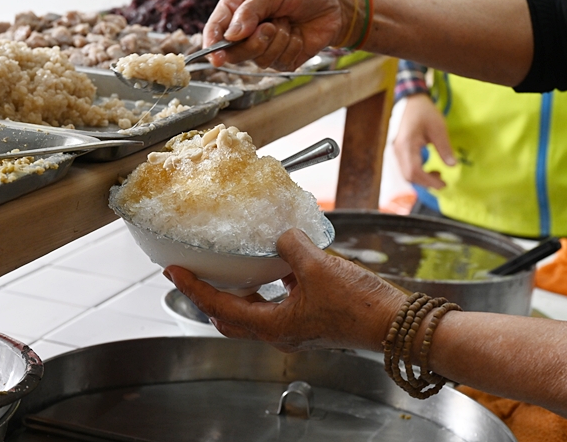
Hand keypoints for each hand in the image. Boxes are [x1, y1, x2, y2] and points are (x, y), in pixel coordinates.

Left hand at [165, 228, 406, 352]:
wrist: (392, 322)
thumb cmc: (357, 305)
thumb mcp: (317, 266)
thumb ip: (291, 246)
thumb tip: (282, 235)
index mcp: (272, 326)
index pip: (219, 307)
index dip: (193, 288)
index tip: (174, 272)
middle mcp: (280, 331)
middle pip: (231, 316)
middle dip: (210, 296)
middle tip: (195, 273)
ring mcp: (296, 326)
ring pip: (254, 311)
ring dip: (239, 290)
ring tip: (229, 265)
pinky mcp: (311, 318)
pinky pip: (278, 302)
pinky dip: (268, 285)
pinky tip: (276, 262)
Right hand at [203, 0, 350, 68]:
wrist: (334, 4)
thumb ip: (251, 10)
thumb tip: (231, 35)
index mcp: (237, 8)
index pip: (216, 28)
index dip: (212, 43)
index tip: (215, 55)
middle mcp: (247, 30)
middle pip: (234, 51)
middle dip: (253, 41)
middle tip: (269, 27)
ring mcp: (264, 47)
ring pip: (258, 58)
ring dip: (278, 40)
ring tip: (289, 23)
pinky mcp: (281, 59)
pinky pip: (278, 63)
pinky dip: (291, 47)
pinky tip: (298, 34)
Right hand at [392, 93, 456, 187]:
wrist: (411, 101)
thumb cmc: (424, 112)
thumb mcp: (438, 128)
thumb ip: (444, 148)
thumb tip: (452, 166)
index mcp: (406, 145)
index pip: (414, 171)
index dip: (428, 181)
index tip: (444, 184)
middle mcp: (398, 150)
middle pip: (408, 176)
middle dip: (425, 182)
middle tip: (442, 181)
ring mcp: (396, 151)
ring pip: (406, 173)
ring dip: (421, 178)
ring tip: (438, 174)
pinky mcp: (399, 150)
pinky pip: (406, 167)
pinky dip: (417, 172)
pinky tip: (428, 168)